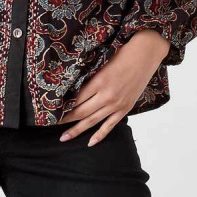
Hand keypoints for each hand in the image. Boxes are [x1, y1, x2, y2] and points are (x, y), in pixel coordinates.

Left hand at [58, 29, 169, 146]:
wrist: (145, 54)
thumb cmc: (122, 53)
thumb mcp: (102, 62)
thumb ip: (90, 77)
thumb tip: (73, 88)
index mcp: (99, 81)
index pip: (76, 99)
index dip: (63, 106)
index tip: (52, 110)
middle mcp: (107, 95)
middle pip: (81, 112)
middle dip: (65, 120)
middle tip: (51, 125)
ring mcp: (117, 104)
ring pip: (93, 121)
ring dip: (77, 130)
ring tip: (64, 137)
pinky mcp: (125, 108)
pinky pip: (110, 125)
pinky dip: (100, 135)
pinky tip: (90, 142)